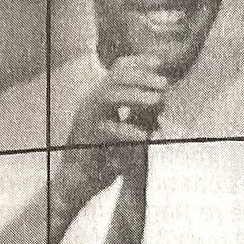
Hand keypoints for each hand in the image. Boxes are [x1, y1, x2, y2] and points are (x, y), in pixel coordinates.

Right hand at [53, 55, 167, 205]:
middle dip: (141, 77)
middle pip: (114, 78)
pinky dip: (127, 130)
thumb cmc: (103, 155)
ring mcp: (88, 119)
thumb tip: (163, 101)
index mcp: (102, 98)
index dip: (139, 64)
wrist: (78, 180)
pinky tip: (145, 135)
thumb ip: (142, 116)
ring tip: (157, 100)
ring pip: (107, 96)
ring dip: (134, 95)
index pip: (119, 71)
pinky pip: (106, 130)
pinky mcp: (86, 139)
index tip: (162, 62)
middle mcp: (93, 103)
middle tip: (165, 84)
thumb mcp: (128, 131)